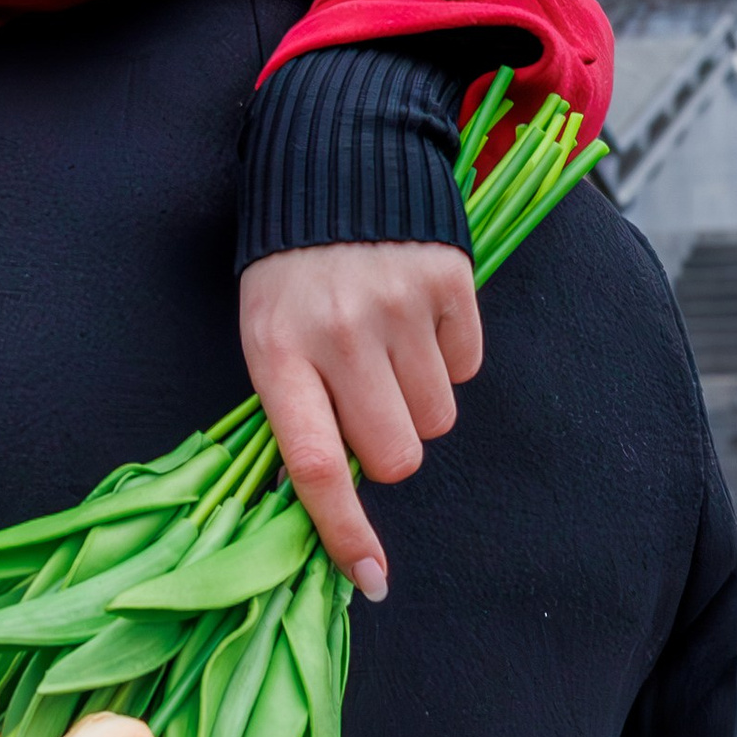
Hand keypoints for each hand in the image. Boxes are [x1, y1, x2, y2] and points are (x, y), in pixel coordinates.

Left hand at [240, 243, 482, 596]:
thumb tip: (336, 499)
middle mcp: (340, 333)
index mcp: (277, 353)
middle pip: (397, 455)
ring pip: (438, 418)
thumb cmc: (290, 271)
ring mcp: (399, 306)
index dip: (343, 531)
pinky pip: (468, 366)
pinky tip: (414, 316)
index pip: (315, 464)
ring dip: (419, 399)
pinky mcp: (449, 281)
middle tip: (364, 397)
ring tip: (385, 345)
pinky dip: (447, 355)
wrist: (335, 159)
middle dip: (390, 444)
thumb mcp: (267, 335)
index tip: (370, 578)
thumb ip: (299, 410)